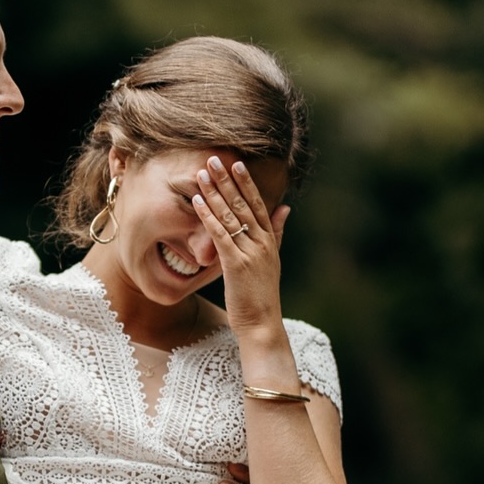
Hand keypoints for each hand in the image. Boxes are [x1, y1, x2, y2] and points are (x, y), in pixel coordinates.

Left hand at [191, 157, 289, 335]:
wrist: (263, 324)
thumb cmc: (262, 296)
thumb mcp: (272, 260)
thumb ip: (277, 232)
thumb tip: (285, 207)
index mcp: (270, 240)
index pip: (258, 204)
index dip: (246, 183)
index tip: (236, 164)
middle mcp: (262, 242)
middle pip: (243, 204)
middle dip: (227, 180)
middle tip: (214, 159)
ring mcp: (250, 252)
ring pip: (230, 215)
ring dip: (215, 192)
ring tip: (202, 173)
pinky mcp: (236, 264)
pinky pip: (220, 234)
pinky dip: (208, 216)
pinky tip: (198, 202)